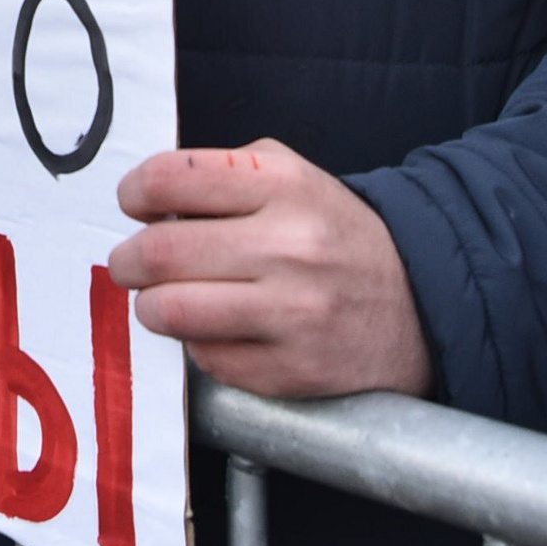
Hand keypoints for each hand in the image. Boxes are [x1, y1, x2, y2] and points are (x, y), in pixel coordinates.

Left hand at [107, 138, 431, 399]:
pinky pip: (205, 358)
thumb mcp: (290, 177)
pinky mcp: (291, 371)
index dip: (135, 192)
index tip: (134, 204)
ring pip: (169, 312)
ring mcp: (292, 314)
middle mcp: (289, 247)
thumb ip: (220, 175)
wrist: (418, 303)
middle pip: (158, 253)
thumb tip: (146, 204)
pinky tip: (220, 328)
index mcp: (283, 186)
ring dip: (151, 306)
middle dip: (127, 260)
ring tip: (162, 298)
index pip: (168, 179)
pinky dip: (199, 343)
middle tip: (130, 263)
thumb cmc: (333, 234)